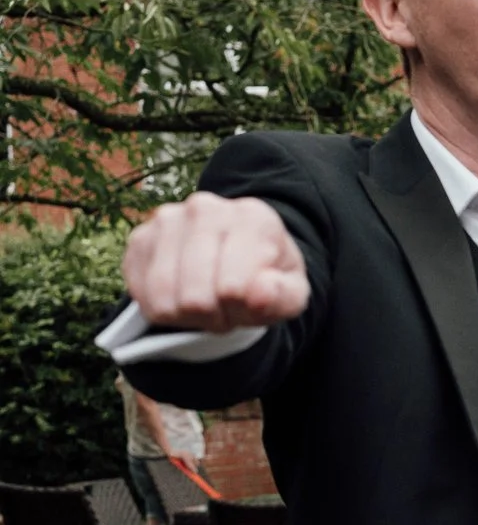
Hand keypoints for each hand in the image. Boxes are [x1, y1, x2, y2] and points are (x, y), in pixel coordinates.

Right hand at [123, 192, 306, 332]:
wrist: (239, 259)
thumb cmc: (267, 276)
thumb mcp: (292, 293)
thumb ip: (283, 297)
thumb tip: (259, 292)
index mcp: (253, 217)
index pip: (234, 289)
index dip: (240, 311)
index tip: (250, 304)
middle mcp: (206, 209)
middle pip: (196, 297)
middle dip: (213, 316)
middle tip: (226, 310)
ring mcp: (167, 219)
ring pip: (164, 296)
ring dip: (186, 316)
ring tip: (206, 305)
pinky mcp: (140, 237)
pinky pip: (141, 292)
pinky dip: (161, 308)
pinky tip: (182, 297)